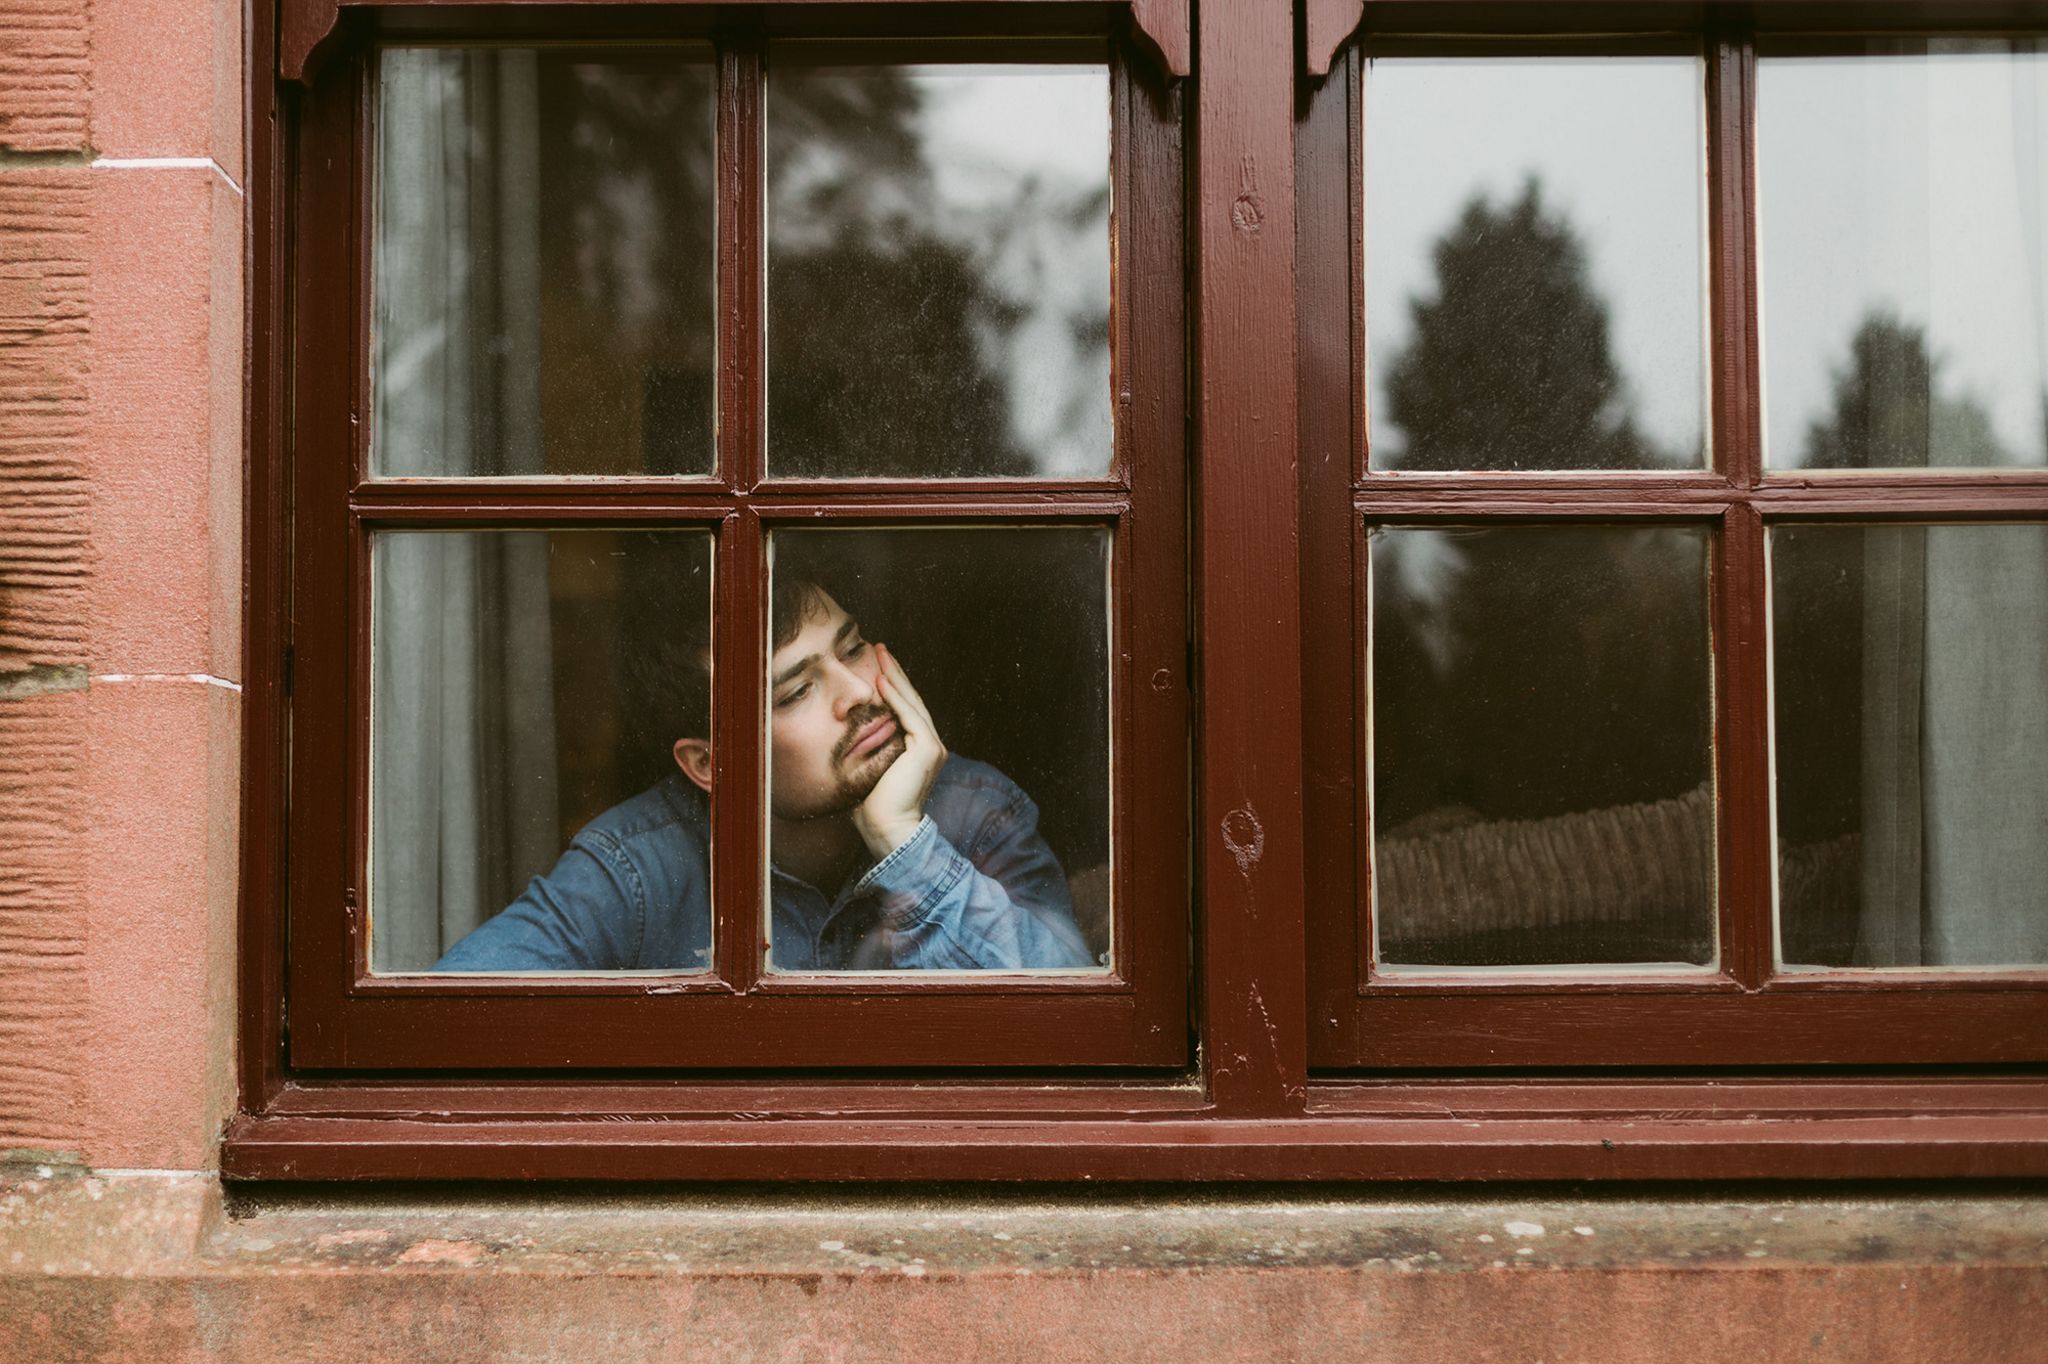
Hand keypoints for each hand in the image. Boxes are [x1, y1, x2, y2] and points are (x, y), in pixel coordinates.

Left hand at [852, 644, 947, 857]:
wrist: (887, 829)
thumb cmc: (872, 807)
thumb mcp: (868, 769)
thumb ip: (867, 749)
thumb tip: (848, 734)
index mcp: (918, 750)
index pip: (905, 710)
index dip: (892, 686)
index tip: (876, 666)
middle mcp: (930, 745)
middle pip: (911, 700)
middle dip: (895, 672)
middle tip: (880, 648)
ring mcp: (932, 746)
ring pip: (912, 702)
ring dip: (895, 676)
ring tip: (881, 654)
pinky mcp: (927, 748)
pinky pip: (910, 715)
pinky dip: (895, 696)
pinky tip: (881, 679)